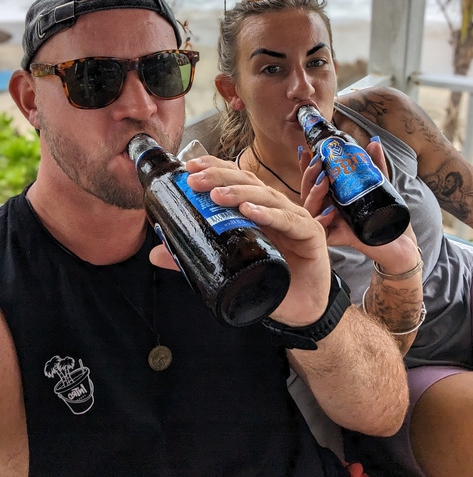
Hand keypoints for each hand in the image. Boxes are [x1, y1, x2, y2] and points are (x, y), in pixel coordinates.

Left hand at [180, 155, 331, 326]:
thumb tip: (157, 253)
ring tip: (216, 196)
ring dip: (239, 193)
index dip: (215, 169)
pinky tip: (250, 212)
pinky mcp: (311, 234)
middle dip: (220, 178)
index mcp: (259, 208)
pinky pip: (289, 220)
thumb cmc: (269, 281)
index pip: (236, 180)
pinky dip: (269, 214)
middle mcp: (277, 207)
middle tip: (194, 181)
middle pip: (248, 182)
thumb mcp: (228, 267)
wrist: (302, 309)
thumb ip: (196, 257)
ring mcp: (295, 218)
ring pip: (266, 196)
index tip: (190, 167)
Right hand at [299, 141, 418, 271]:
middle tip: (317, 162)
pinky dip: (320, 219)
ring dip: (312, 192)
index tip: (305, 149)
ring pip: (308, 208)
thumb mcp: (380, 185)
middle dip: (308, 175)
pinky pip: (320, 230)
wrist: (400, 242)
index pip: (314, 180)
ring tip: (323, 180)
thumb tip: (374, 142)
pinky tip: (329, 210)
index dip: (306, 166)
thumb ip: (374, 164)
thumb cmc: (387, 216)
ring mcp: (329, 224)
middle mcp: (327, 209)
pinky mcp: (335, 239)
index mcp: (333, 197)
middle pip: (307, 191)